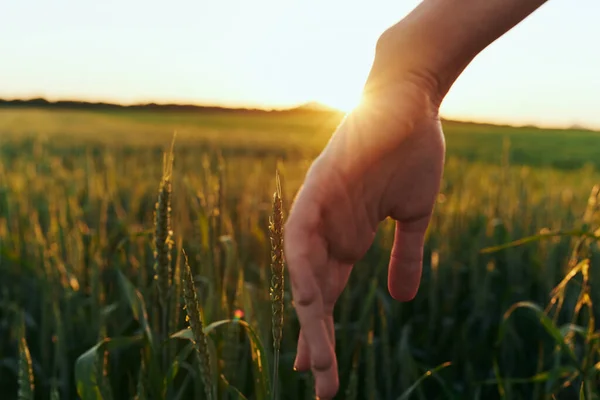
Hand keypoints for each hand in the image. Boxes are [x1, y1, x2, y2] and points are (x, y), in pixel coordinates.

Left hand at [284, 46, 445, 397]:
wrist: (412, 103)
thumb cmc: (413, 153)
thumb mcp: (415, 215)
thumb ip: (405, 256)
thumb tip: (403, 300)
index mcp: (346, 241)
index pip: (329, 298)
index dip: (324, 335)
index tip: (322, 374)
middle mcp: (326, 232)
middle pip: (315, 297)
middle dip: (318, 343)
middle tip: (322, 388)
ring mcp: (319, 210)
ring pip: (305, 272)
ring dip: (310, 317)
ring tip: (316, 362)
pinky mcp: (320, 185)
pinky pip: (302, 231)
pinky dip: (304, 263)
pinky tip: (311, 298)